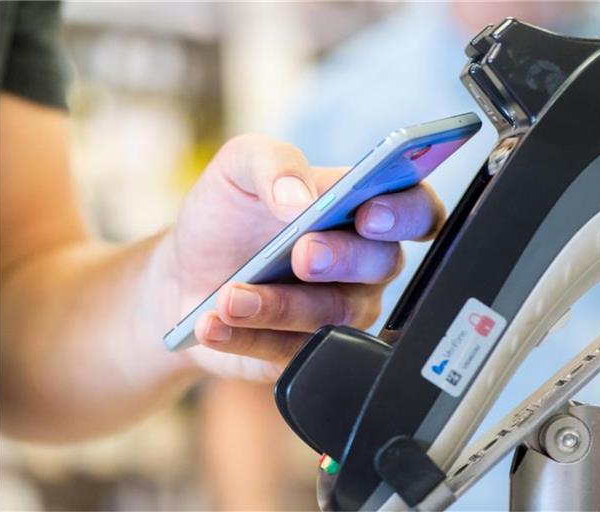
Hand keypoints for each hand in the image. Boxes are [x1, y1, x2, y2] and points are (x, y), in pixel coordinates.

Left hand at [150, 134, 444, 380]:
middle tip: (302, 253)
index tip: (370, 214)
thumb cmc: (226, 213)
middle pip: (384, 265)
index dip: (407, 213)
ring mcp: (338, 313)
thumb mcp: (238, 168)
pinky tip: (213, 323)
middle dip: (343, 259)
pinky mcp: (306, 353)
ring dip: (280, 305)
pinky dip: (246, 337)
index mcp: (361, 208)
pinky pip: (289, 353)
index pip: (416, 209)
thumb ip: (273, 163)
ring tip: (229, 296)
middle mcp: (362, 265)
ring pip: (335, 316)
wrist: (184, 269)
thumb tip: (300, 196)